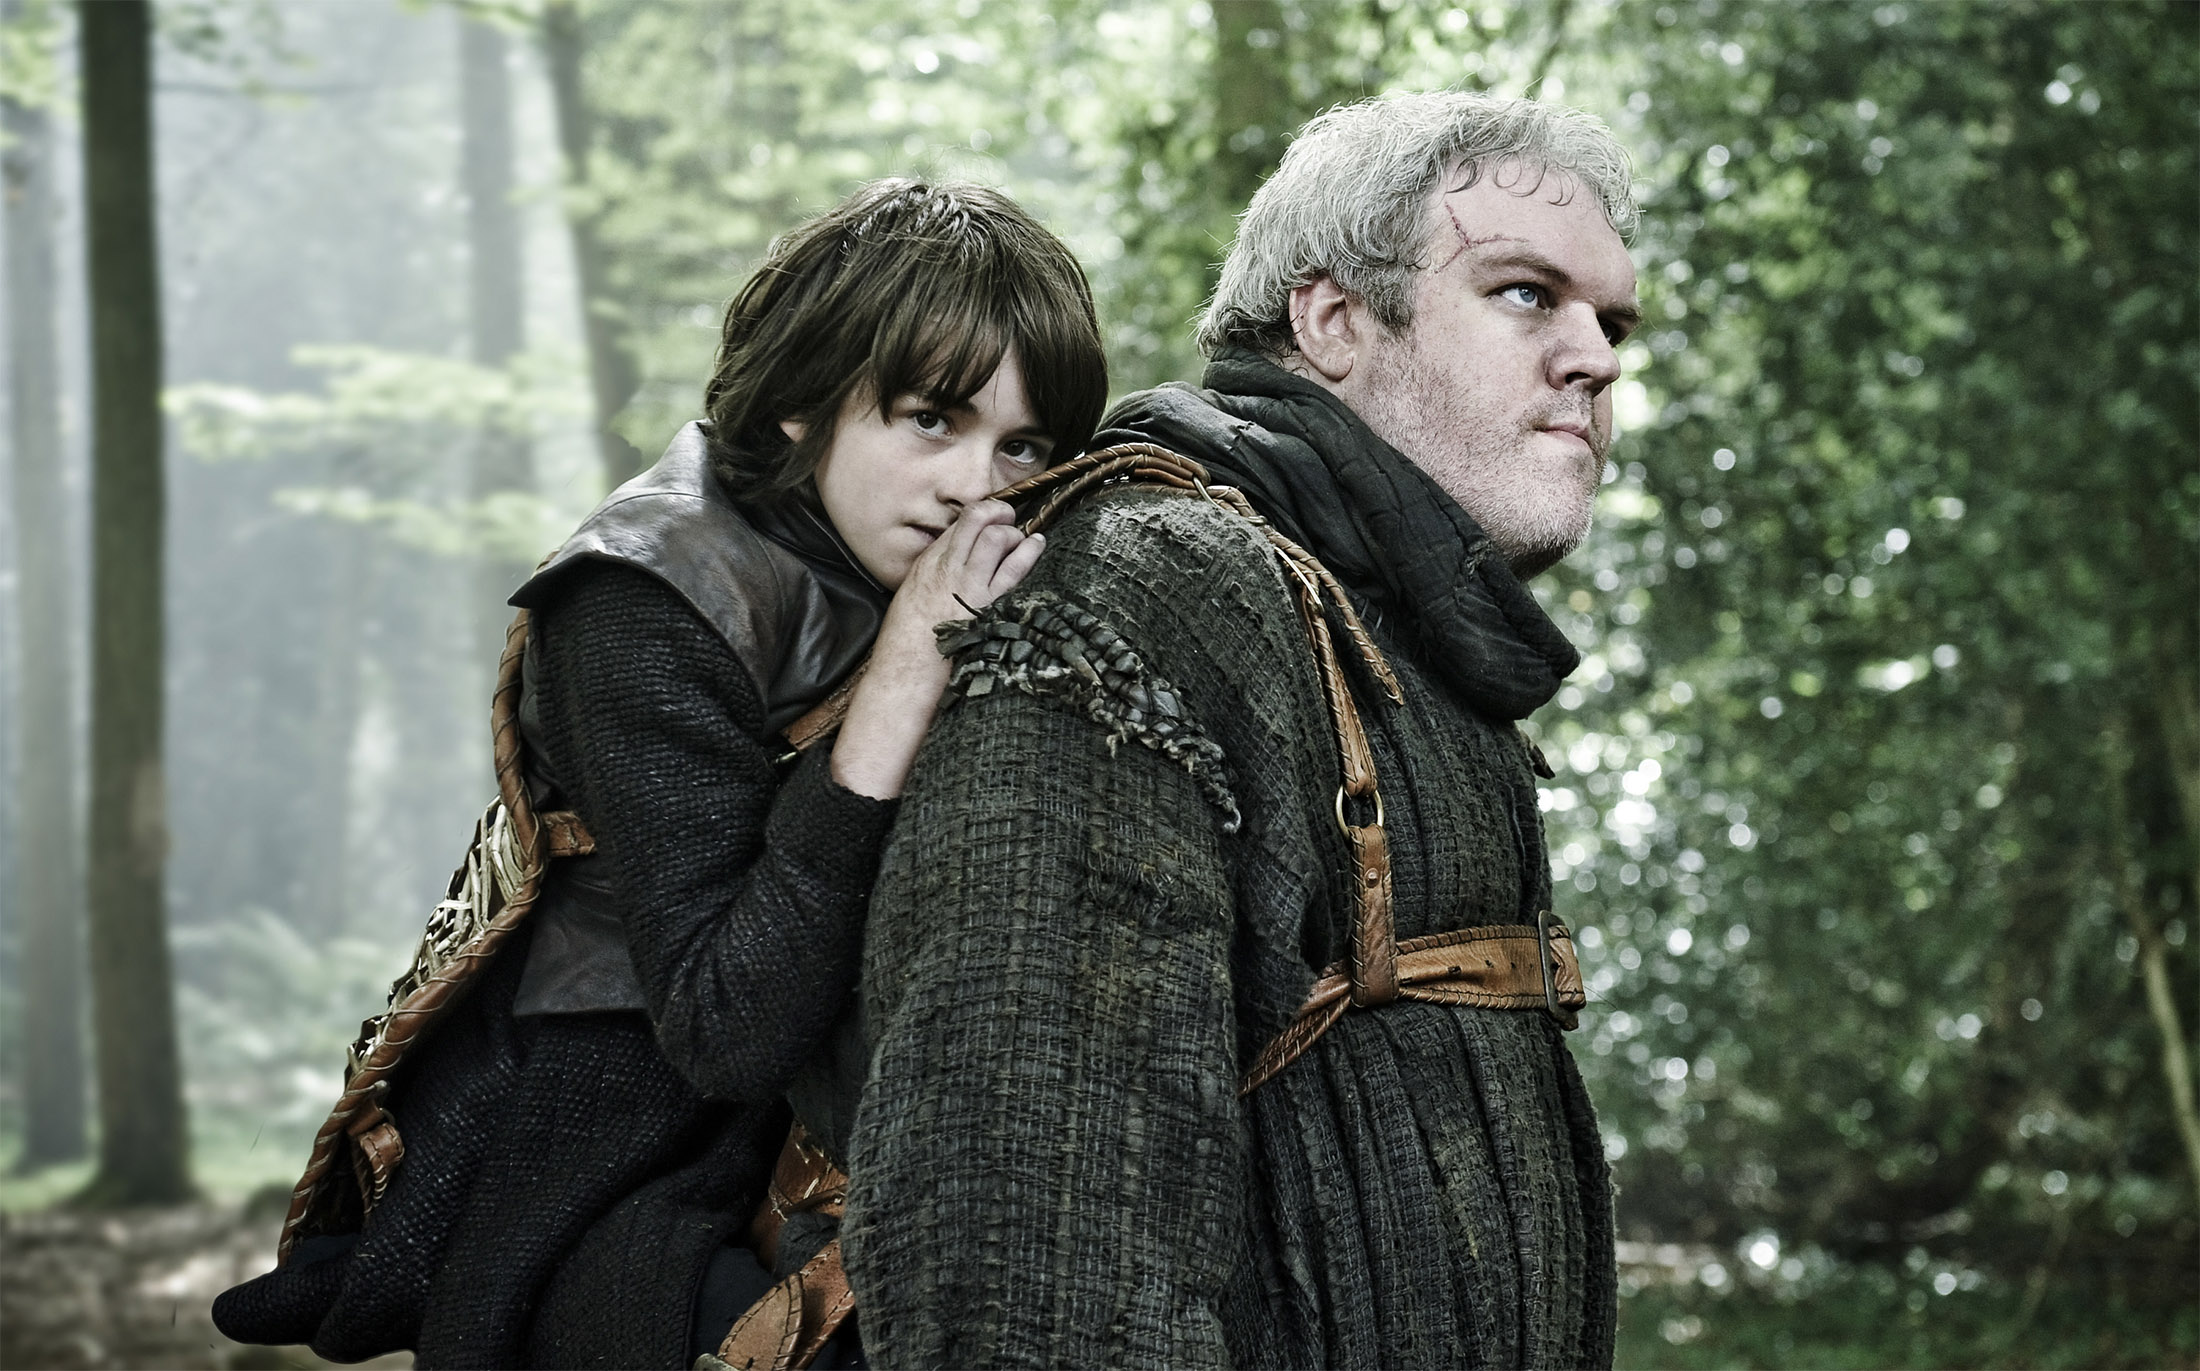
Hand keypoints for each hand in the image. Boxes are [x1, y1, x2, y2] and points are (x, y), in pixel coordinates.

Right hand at [830, 500, 1043, 797]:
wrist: (905, 671)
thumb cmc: (906, 641)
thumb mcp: (911, 595)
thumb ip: (931, 574)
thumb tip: (951, 560)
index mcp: (926, 565)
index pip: (955, 527)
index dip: (977, 516)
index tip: (988, 516)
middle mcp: (947, 569)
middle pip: (977, 523)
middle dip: (997, 513)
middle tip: (1008, 516)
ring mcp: (969, 586)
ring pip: (997, 539)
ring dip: (1012, 532)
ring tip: (1022, 535)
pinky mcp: (988, 606)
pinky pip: (1014, 570)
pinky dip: (1028, 552)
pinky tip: (1037, 545)